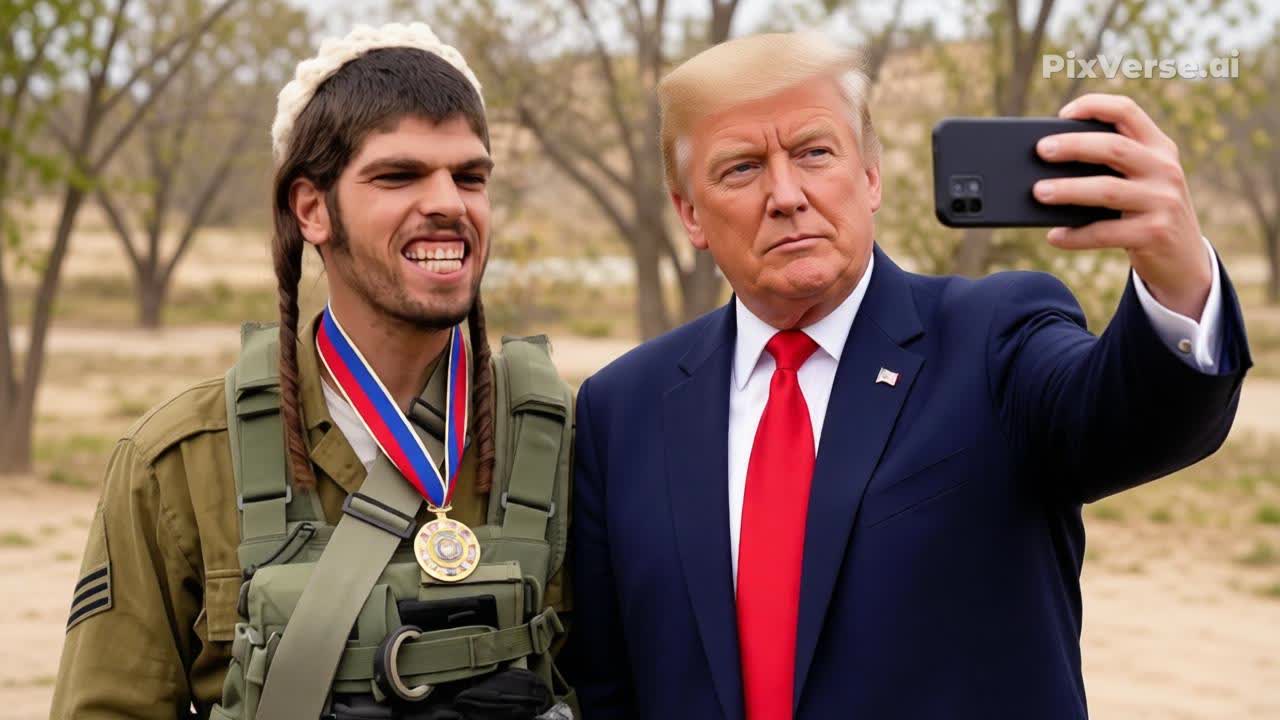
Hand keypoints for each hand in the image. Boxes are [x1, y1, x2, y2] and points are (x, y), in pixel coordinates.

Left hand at [1033, 93, 1211, 319]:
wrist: (1184, 259)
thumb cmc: (1146, 211)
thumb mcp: (1141, 181)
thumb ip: (1111, 167)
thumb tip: (1049, 165)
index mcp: (1159, 147)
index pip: (1127, 112)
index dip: (1094, 106)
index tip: (1063, 113)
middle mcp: (1165, 169)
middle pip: (1114, 148)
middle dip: (1074, 146)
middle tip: (1041, 150)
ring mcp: (1163, 201)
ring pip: (1107, 190)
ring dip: (1068, 190)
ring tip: (1038, 192)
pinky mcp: (1154, 233)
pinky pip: (1105, 232)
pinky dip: (1076, 235)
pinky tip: (1054, 236)